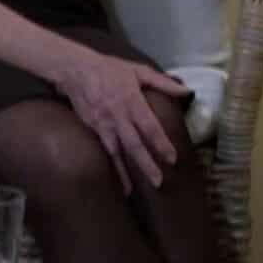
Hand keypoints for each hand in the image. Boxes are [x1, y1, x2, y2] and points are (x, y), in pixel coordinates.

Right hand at [50, 53, 192, 192]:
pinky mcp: (91, 130)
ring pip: (116, 153)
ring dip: (125, 173)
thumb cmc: (111, 69)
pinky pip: (103, 151)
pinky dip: (110, 168)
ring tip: (133, 192)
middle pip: (133, 145)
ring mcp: (103, 125)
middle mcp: (118, 116)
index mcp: (132, 102)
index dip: (161, 143)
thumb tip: (187, 90)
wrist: (76, 70)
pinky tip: (115, 182)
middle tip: (158, 182)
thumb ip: (164, 82)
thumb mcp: (139, 70)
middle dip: (146, 165)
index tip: (172, 159)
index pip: (149, 127)